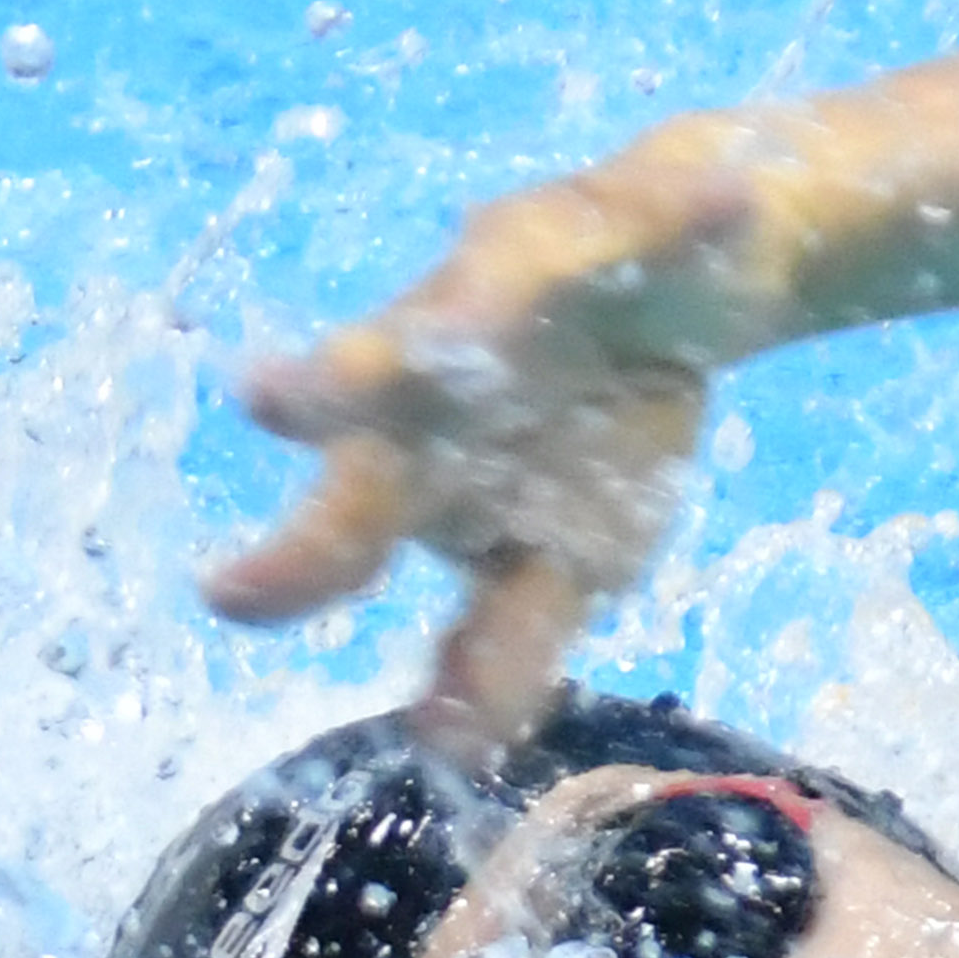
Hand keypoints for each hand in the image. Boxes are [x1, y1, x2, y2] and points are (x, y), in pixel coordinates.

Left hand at [207, 120, 789, 748]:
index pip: (341, 531)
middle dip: (326, 392)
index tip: (223, 595)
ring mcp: (520, 286)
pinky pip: (660, 220)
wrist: (678, 291)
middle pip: (372, 390)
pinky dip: (700, 215)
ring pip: (489, 285)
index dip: (289, 569)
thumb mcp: (552, 564)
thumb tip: (447, 756)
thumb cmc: (587, 438)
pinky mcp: (615, 222)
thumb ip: (500, 653)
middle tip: (270, 395)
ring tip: (469, 308)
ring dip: (489, 293)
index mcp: (417, 469)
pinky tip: (734, 202)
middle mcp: (439, 374)